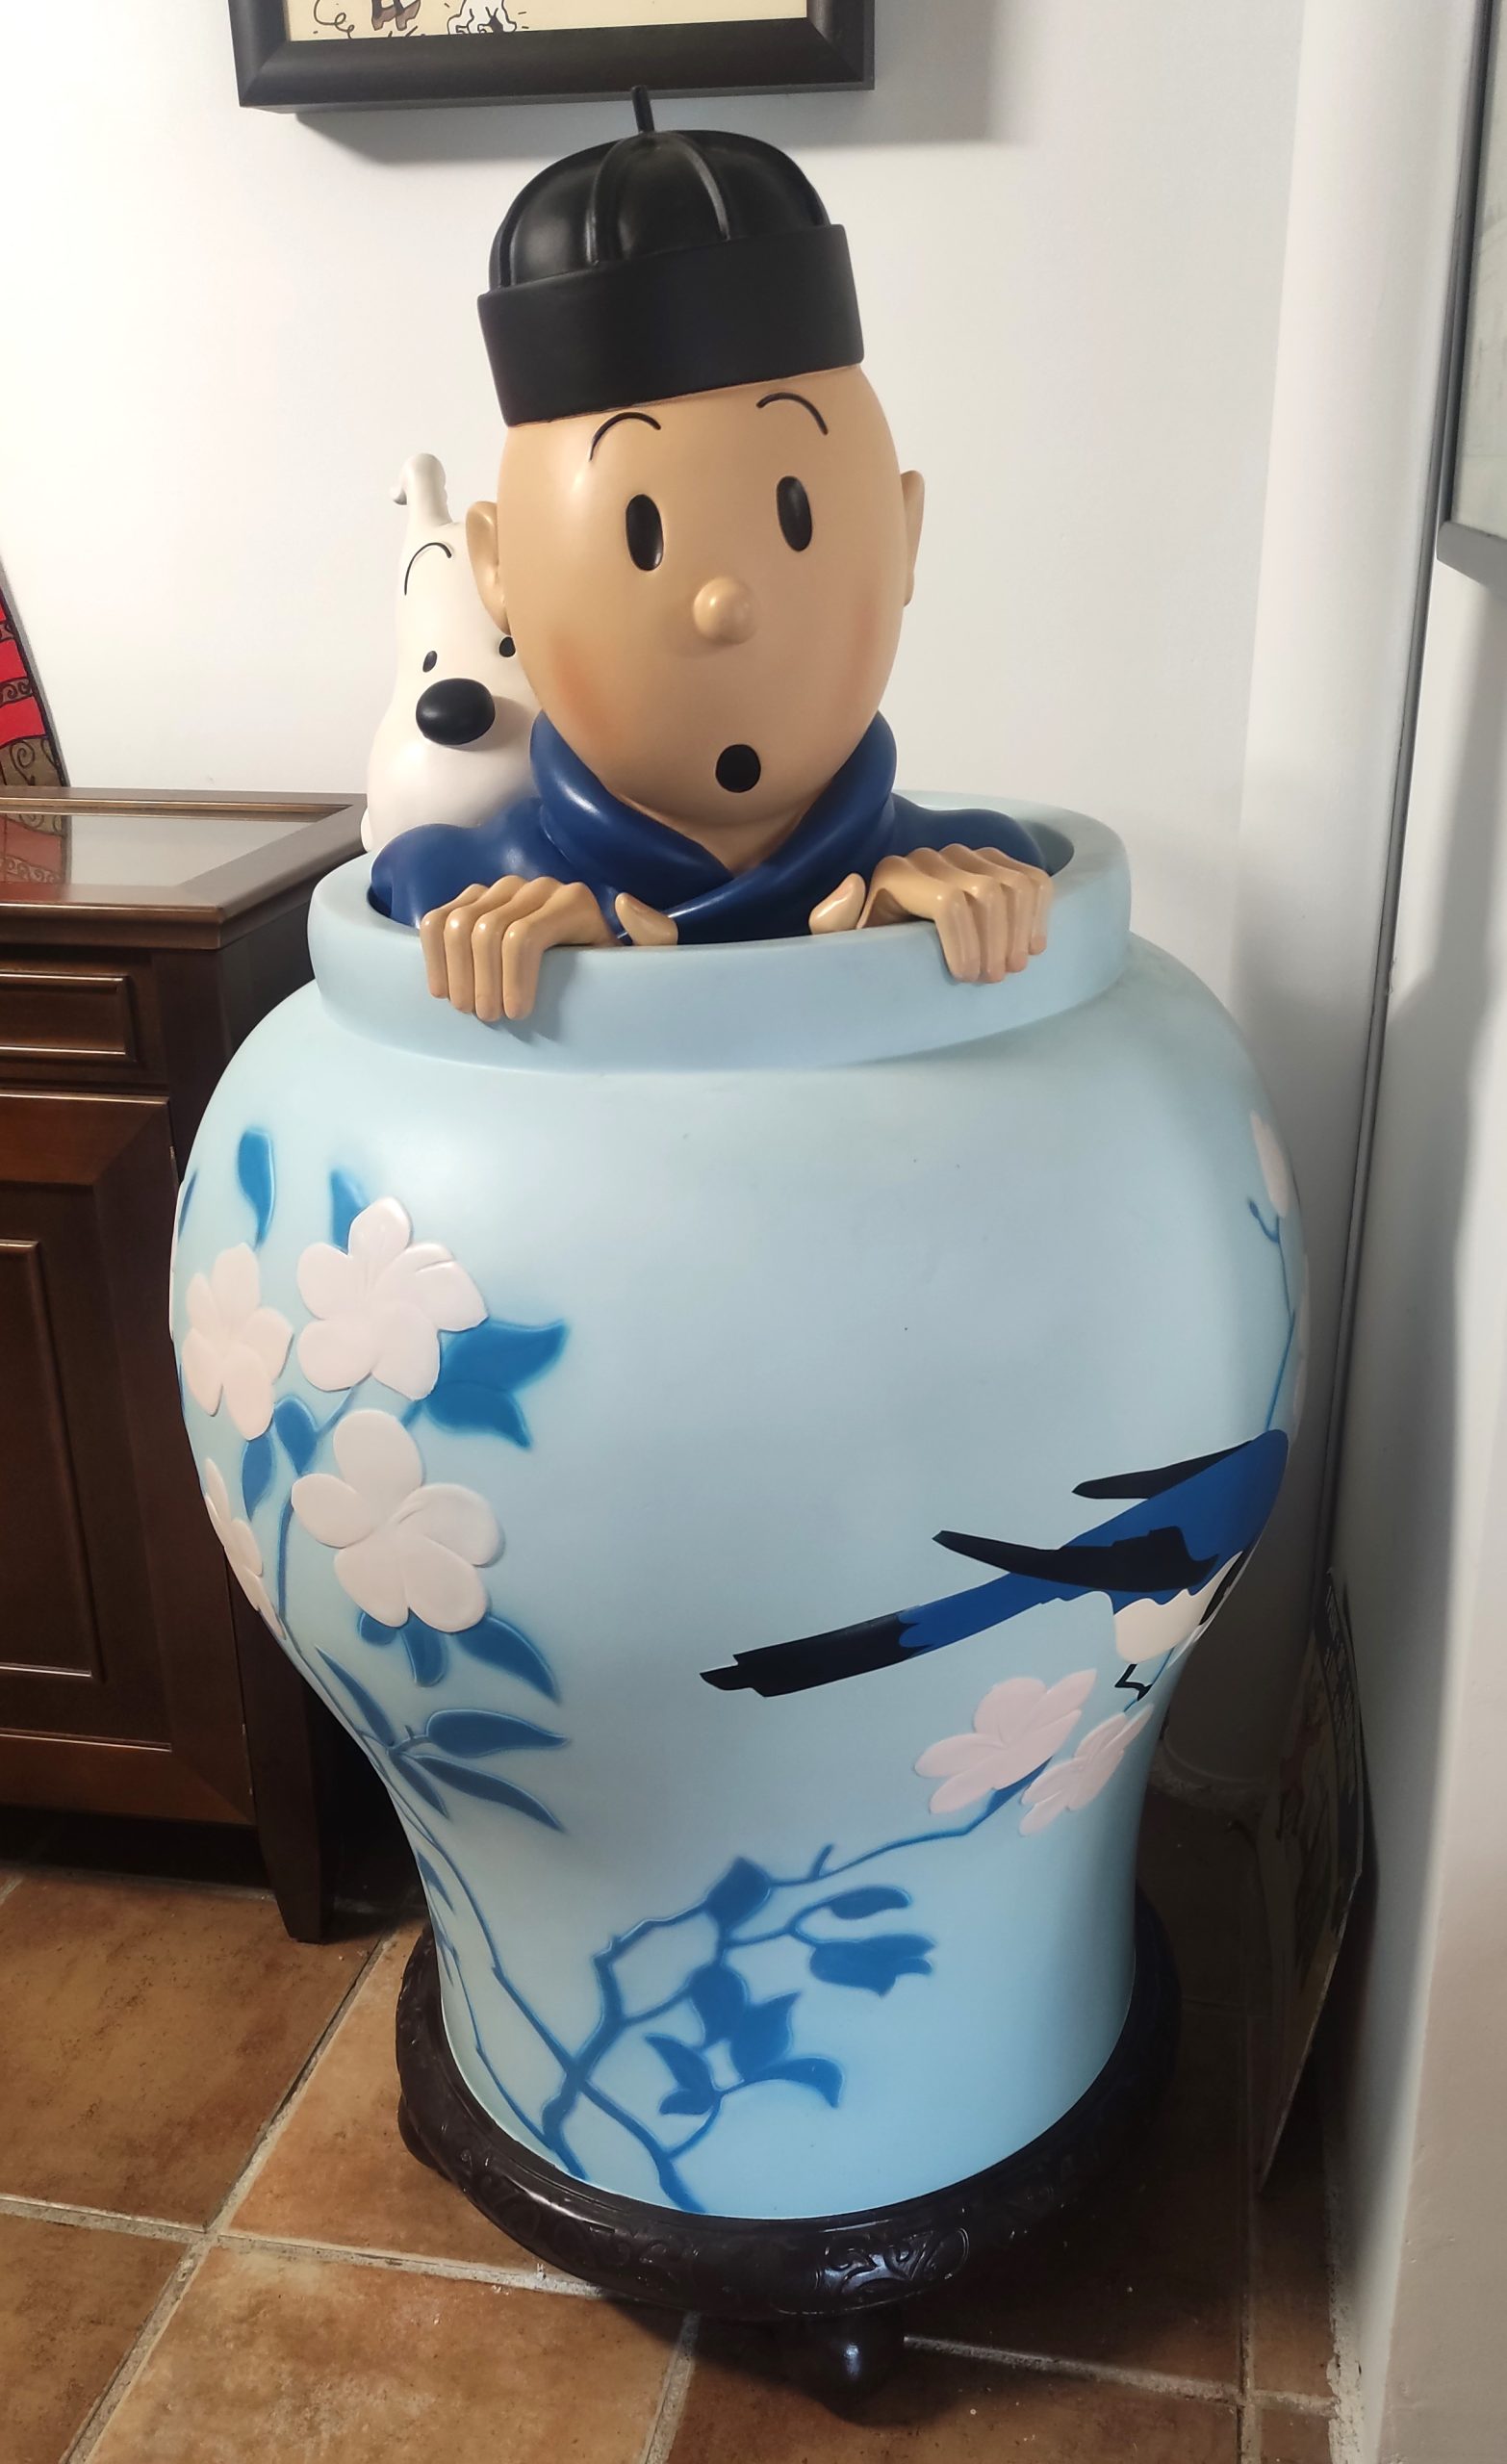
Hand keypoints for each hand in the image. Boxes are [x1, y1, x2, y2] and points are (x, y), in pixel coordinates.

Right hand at [419, 878, 676, 1020]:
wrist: (587, 972)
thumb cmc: (614, 977)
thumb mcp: (645, 963)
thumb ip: (653, 936)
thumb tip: (622, 902)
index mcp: (573, 902)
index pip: (524, 935)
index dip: (512, 978)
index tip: (516, 1016)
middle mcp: (536, 887)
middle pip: (487, 931)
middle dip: (482, 982)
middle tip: (488, 1020)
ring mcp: (499, 890)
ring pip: (457, 924)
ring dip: (456, 973)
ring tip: (468, 1010)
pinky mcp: (471, 899)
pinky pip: (436, 919)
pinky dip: (432, 954)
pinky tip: (442, 989)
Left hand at [810, 844, 1050, 982]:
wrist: (891, 944)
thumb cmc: (868, 952)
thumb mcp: (840, 945)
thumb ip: (833, 922)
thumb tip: (853, 884)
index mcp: (895, 875)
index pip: (949, 902)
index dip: (966, 943)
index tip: (966, 979)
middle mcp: (931, 857)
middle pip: (986, 893)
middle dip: (996, 942)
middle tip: (995, 979)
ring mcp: (966, 856)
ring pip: (1013, 885)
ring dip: (1019, 931)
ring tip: (1012, 966)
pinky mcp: (993, 862)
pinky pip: (1031, 878)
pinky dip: (1039, 912)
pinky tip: (1032, 945)